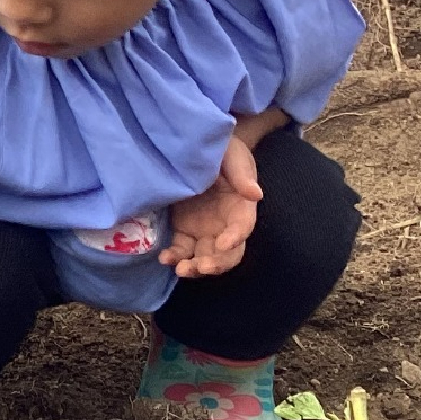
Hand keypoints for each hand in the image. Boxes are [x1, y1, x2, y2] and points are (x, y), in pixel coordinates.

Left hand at [161, 135, 262, 278]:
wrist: (197, 151)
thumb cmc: (222, 151)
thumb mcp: (232, 155)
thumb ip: (241, 173)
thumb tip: (255, 193)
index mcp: (241, 206)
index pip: (243, 226)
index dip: (236, 236)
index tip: (223, 243)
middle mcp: (225, 224)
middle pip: (228, 253)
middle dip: (217, 263)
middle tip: (202, 266)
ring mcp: (205, 230)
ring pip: (205, 257)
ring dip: (195, 267)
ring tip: (181, 269)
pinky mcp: (185, 231)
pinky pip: (182, 250)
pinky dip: (175, 257)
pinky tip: (165, 258)